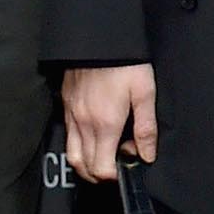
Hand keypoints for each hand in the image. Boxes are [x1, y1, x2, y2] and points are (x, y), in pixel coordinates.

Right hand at [62, 62, 156, 183]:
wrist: (100, 38)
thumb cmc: (126, 64)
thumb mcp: (144, 92)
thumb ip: (146, 127)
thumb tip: (147, 154)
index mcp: (105, 124)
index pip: (100, 168)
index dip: (113, 175)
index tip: (126, 167)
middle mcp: (84, 124)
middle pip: (83, 166)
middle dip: (99, 173)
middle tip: (117, 165)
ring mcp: (72, 115)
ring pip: (71, 154)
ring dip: (86, 163)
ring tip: (104, 156)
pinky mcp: (66, 105)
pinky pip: (68, 135)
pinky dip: (78, 145)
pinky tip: (94, 136)